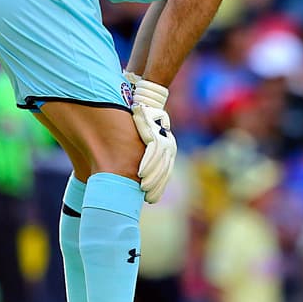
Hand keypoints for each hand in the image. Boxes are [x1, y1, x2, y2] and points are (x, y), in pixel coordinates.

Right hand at [130, 79, 175, 203]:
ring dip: (152, 178)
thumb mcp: (145, 142)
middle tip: (147, 199)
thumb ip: (143, 157)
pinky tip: (140, 173)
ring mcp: (164, 140)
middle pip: (164, 172)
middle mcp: (169, 146)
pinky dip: (147, 163)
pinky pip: (153, 152)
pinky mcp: (157, 134)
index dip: (159, 187)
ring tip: (142, 188)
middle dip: (157, 186)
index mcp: (167, 150)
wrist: (146, 101)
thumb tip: (133, 175)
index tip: (150, 199)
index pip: (165, 173)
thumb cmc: (142, 123)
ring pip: (160, 164)